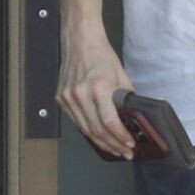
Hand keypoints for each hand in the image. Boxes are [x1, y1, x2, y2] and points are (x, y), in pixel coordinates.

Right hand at [57, 25, 136, 159]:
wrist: (80, 42)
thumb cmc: (101, 56)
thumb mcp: (121, 76)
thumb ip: (126, 99)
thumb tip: (133, 119)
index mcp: (98, 87)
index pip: (109, 122)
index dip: (120, 136)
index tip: (129, 144)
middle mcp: (80, 93)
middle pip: (96, 130)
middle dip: (113, 145)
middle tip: (124, 152)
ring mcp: (67, 97)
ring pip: (85, 130)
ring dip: (101, 143)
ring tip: (114, 149)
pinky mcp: (61, 99)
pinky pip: (76, 121)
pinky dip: (89, 132)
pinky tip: (99, 137)